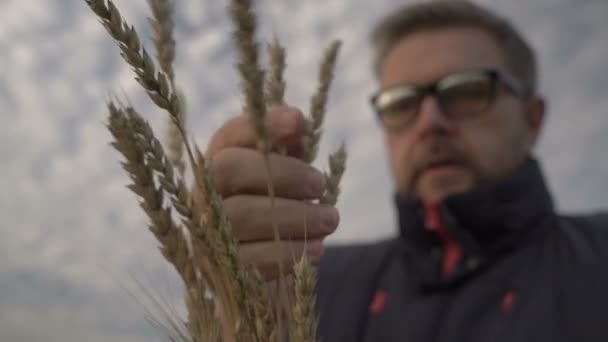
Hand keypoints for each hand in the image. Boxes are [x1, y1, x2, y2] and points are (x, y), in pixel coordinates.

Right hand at [195, 105, 339, 279]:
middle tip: (321, 186)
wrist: (263, 277)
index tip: (298, 123)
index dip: (262, 124)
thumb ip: (288, 148)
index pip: (231, 134)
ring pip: (240, 214)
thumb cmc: (278, 214)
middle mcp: (201, 194)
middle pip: (227, 168)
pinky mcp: (216, 271)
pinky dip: (290, 252)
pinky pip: (251, 259)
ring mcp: (204, 233)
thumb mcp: (287, 178)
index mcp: (218, 164)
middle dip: (282, 173)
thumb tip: (297, 120)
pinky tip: (316, 249)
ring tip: (330, 219)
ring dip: (295, 216)